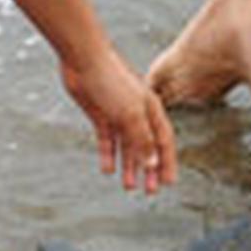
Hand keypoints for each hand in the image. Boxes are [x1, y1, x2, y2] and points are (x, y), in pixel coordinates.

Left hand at [62, 50, 175, 193]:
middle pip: (146, 147)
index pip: (164, 142)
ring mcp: (118, 114)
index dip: (167, 163)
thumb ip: (141, 139)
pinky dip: (109, 155)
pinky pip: (108, 140)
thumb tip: (152, 163)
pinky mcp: (100, 114)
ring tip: (129, 186)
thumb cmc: (111, 79)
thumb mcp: (130, 113)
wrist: (83, 59)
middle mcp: (138, 114)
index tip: (167, 183)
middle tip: (149, 191)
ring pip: (127, 147)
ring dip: (129, 166)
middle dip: (149, 169)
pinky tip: (108, 169)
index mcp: (151, 111)